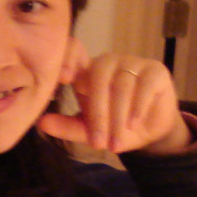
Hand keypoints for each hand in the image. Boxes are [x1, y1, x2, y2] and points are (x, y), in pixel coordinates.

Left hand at [39, 40, 191, 154]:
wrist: (150, 133)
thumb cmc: (115, 127)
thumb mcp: (90, 131)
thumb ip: (67, 126)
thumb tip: (41, 123)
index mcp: (88, 71)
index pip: (76, 52)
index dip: (69, 59)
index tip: (63, 79)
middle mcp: (109, 62)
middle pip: (100, 76)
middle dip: (98, 113)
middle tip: (98, 142)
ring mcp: (134, 63)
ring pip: (123, 84)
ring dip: (118, 117)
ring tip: (116, 144)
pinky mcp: (156, 71)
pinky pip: (145, 84)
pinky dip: (138, 105)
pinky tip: (133, 123)